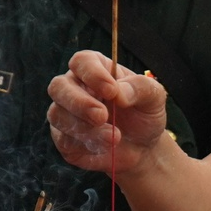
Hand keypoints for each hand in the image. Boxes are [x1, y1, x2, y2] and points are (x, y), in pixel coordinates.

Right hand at [47, 51, 169, 175]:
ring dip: (84, 128)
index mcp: (95, 69)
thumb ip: (140, 88)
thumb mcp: (153, 97)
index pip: (81, 62)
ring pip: (57, 114)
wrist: (142, 148)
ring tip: (113, 137)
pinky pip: (62, 139)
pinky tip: (104, 147)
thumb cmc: (144, 115)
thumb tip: (118, 93)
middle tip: (102, 116)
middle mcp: (75, 87)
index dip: (92, 74)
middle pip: (58, 86)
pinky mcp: (64, 138)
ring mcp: (65, 113)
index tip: (112, 91)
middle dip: (79, 103)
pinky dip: (84, 145)